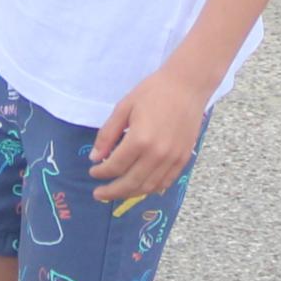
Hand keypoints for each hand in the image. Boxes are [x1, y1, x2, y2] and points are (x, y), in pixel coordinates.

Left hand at [91, 64, 208, 206]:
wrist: (188, 85)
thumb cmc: (154, 91)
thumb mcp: (124, 107)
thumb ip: (107, 134)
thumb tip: (95, 158)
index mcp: (140, 139)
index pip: (115, 166)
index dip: (101, 172)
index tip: (93, 171)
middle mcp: (157, 154)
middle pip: (130, 183)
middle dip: (111, 191)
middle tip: (98, 194)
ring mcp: (173, 159)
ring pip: (147, 188)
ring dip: (129, 194)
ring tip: (116, 193)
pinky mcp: (183, 159)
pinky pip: (165, 183)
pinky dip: (149, 189)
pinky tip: (139, 187)